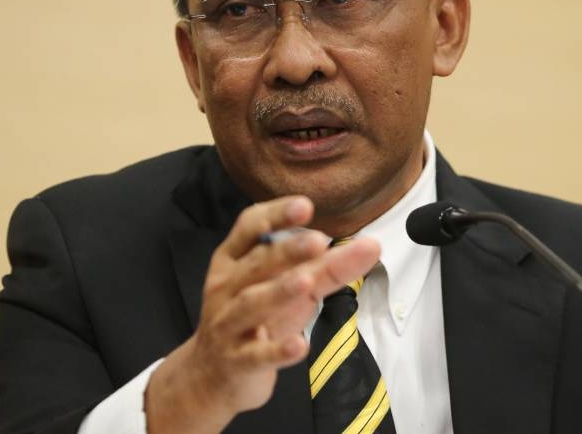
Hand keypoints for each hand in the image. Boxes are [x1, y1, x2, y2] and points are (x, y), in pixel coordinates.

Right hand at [145, 196, 380, 433]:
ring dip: (279, 292)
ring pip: (252, 305)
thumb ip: (323, 267)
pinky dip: (277, 351)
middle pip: (255, 264)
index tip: (306, 205)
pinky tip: (300, 346)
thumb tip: (370, 246)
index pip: (249, 228)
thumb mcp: (285, 287)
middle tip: (318, 240)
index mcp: (233, 260)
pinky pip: (257, 355)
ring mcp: (228, 324)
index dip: (275, 215)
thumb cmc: (254, 319)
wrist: (212, 376)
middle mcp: (226, 287)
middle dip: (286, 251)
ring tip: (305, 282)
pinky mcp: (237, 361)